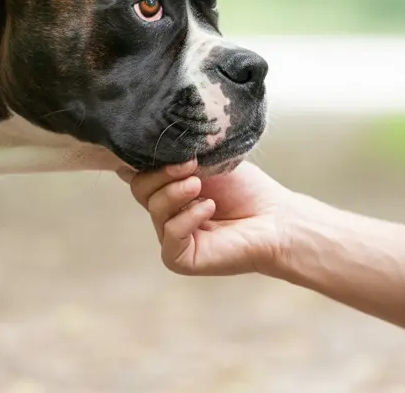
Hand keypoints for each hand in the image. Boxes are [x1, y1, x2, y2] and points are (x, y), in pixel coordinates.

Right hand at [117, 159, 296, 275]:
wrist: (275, 218)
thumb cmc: (246, 188)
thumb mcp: (207, 162)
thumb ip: (174, 157)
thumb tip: (130, 155)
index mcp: (167, 188)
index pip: (137, 172)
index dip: (145, 159)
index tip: (167, 146)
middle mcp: (165, 212)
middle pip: (139, 188)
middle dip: (161, 173)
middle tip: (190, 166)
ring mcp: (171, 236)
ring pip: (153, 208)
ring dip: (175, 192)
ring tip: (199, 186)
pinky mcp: (179, 258)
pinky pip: (169, 235)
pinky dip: (186, 218)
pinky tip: (208, 208)